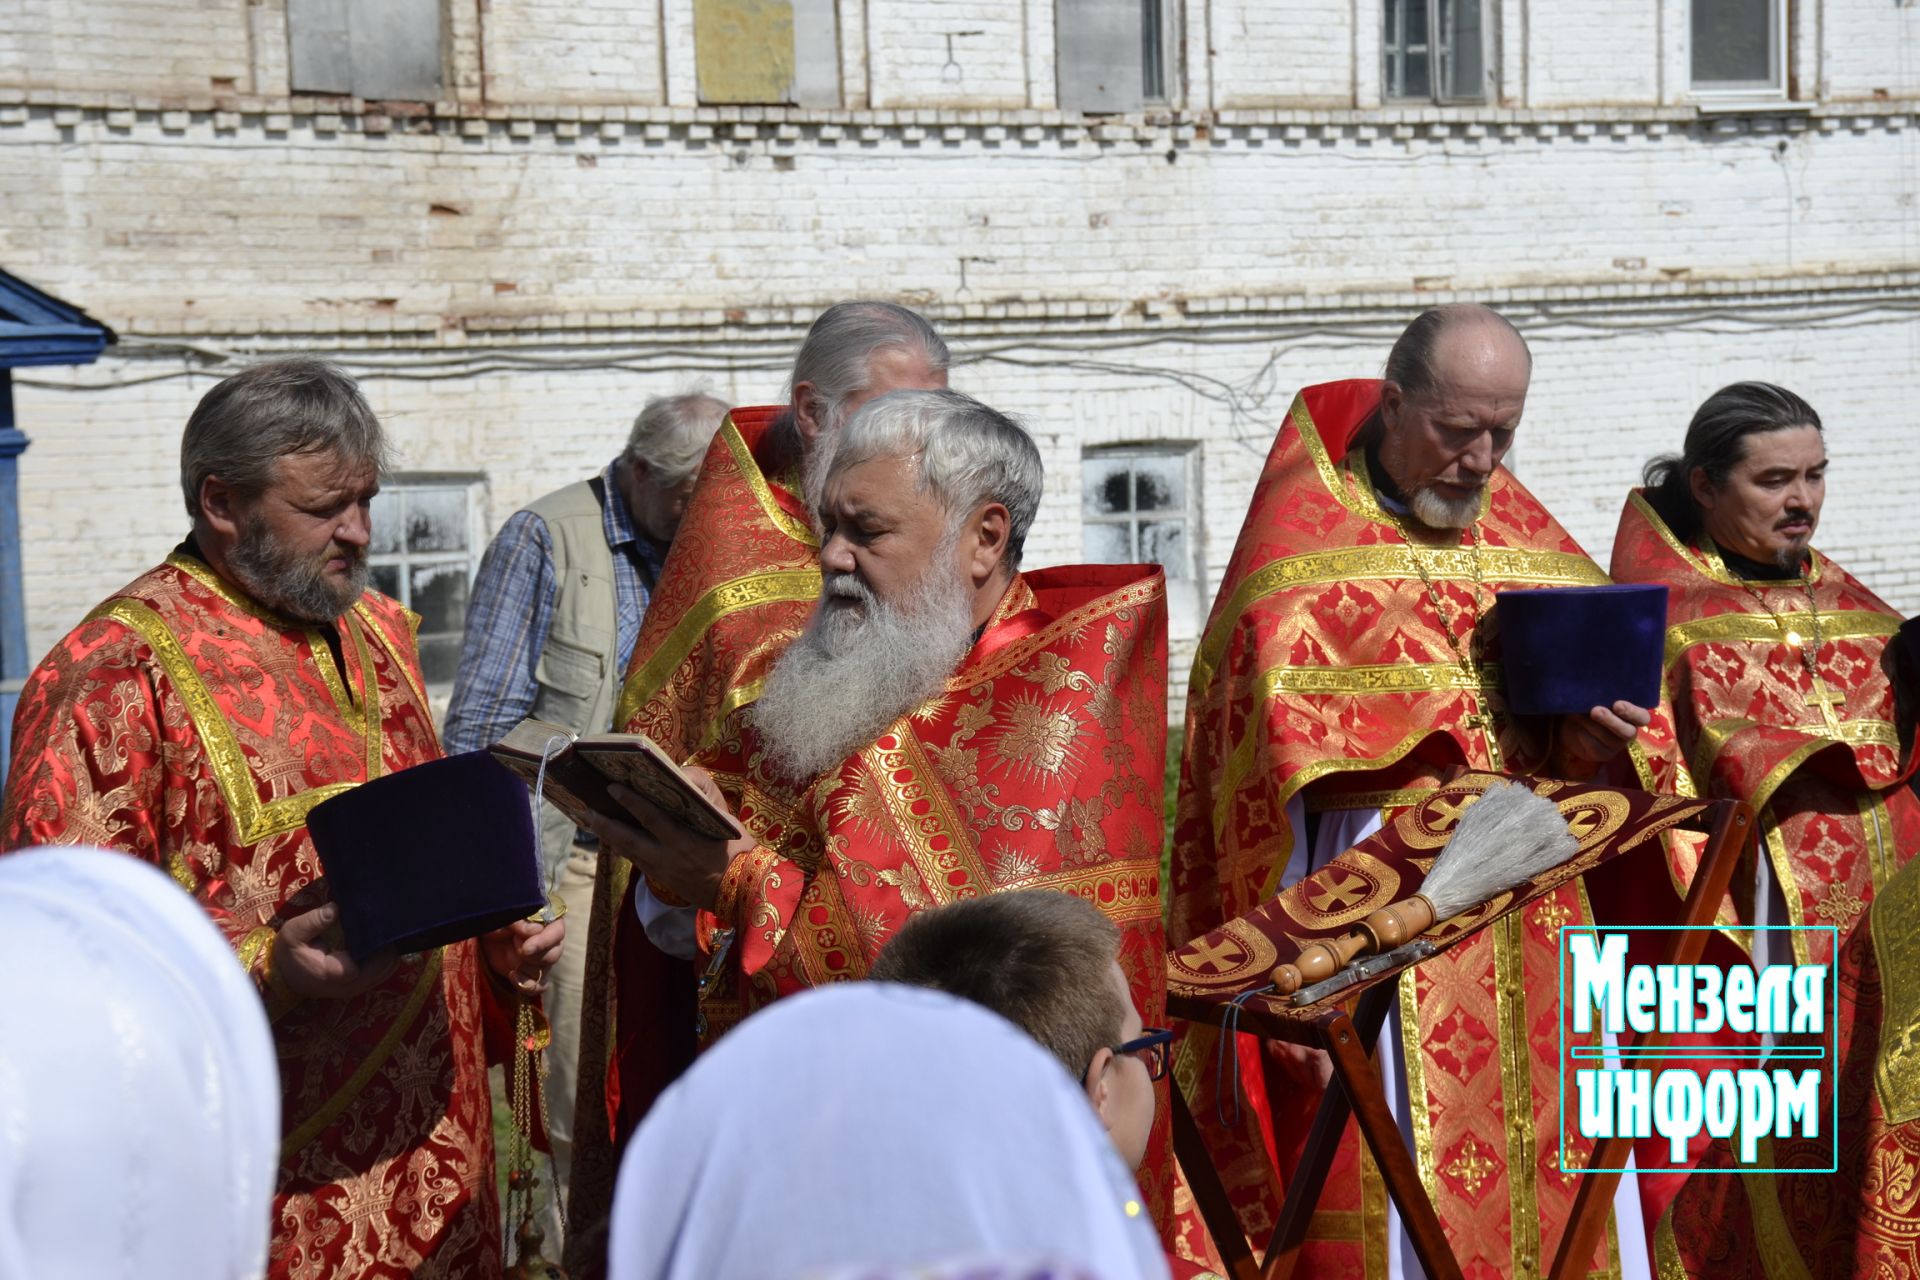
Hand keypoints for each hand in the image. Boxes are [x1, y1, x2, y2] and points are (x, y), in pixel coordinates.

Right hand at [271, 902, 397, 999]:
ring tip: (378, 931)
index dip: (377, 941)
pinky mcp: (360, 987)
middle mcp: (350, 986)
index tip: (376, 921)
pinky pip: (383, 973)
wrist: (284, 977)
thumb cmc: (290, 953)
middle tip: (380, 922)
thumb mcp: (293, 933)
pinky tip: (375, 942)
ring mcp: (356, 989)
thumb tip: (336, 908)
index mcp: (334, 973)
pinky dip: (384, 958)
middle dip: (386, 944)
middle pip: (385, 965)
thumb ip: (313, 921)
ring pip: (387, 970)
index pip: (371, 959)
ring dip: (386, 951)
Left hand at [481, 915, 565, 996]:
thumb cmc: (497, 920)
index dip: (544, 941)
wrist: (484, 936)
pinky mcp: (533, 974)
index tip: (526, 948)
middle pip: (555, 954)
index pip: (557, 932)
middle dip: (535, 957)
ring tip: (513, 964)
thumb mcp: (503, 916)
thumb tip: (536, 930)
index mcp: (547, 921)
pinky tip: (513, 976)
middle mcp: (549, 940)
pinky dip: (527, 986)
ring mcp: (542, 959)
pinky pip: (540, 986)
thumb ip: (519, 921)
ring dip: (528, 969)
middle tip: (519, 951)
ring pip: (547, 970)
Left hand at [583, 770, 754, 910]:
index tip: (612, 787)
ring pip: (627, 851)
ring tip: (593, 821)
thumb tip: (682, 783)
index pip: (650, 817)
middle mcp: (667, 857)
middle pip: (626, 838)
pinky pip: (637, 861)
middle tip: (587, 808)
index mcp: (684, 840)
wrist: (742, 891)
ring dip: (608, 836)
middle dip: (604, 823)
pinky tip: (615, 839)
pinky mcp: (662, 880)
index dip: (629, 801)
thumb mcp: (723, 822)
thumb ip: (701, 805)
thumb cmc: (738, 852)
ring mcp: (662, 871)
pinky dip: (623, 848)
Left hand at [1552, 700, 1650, 779]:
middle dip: (1612, 721)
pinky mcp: (1602, 754)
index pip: (1642, 717)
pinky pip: (1595, 746)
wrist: (1570, 721)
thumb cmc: (1589, 703)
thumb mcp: (1596, 697)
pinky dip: (1583, 734)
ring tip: (1578, 714)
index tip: (1617, 704)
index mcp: (1633, 715)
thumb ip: (1601, 695)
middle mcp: (1629, 731)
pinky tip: (1576, 725)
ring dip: (1592, 725)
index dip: (1632, 712)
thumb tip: (1595, 689)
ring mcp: (1616, 745)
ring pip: (1608, 738)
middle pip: (1628, 732)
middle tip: (1596, 711)